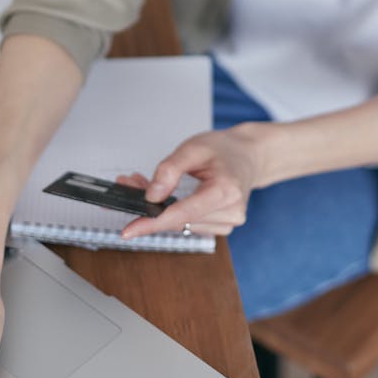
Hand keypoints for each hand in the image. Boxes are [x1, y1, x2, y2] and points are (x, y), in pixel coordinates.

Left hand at [118, 123, 267, 239]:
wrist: (249, 155)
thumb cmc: (225, 149)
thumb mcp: (194, 147)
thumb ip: (171, 169)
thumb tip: (151, 196)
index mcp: (226, 190)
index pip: (183, 213)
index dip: (153, 222)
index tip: (129, 230)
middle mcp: (230, 212)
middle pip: (178, 219)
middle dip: (150, 206)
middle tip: (128, 185)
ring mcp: (228, 222)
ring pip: (180, 223)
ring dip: (160, 208)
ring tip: (146, 184)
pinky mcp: (222, 226)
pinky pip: (189, 223)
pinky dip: (173, 212)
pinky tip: (165, 196)